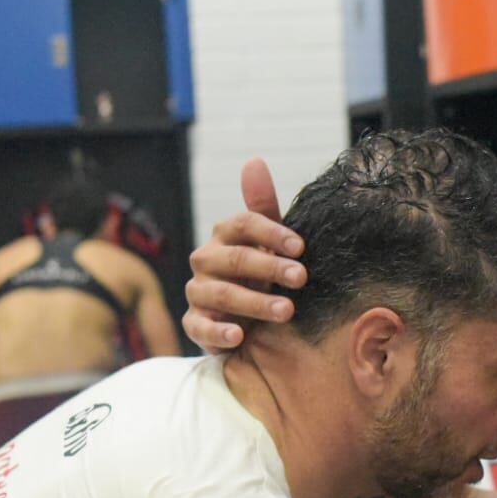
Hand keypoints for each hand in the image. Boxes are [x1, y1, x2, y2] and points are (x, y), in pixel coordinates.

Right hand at [182, 158, 306, 352]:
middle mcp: (206, 260)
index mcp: (225, 236)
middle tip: (301, 278)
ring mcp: (198, 292)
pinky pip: (201, 327)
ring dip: (255, 303)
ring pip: (222, 294)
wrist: (242, 319)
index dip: (272, 233)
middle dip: (270, 268)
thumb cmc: (257, 274)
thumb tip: (254, 161)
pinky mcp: (195, 324)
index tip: (301, 246)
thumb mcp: (266, 241)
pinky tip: (240, 336)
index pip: (243, 224)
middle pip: (236, 259)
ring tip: (287, 311)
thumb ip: (263, 207)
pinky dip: (218, 333)